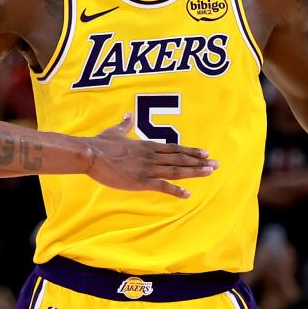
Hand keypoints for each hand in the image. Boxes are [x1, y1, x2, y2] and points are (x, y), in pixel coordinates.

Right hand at [86, 117, 218, 197]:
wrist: (91, 154)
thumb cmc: (100, 144)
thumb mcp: (115, 132)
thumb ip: (125, 124)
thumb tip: (128, 114)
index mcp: (147, 146)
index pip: (174, 149)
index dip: (191, 152)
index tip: (205, 153)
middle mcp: (151, 156)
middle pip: (180, 159)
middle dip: (199, 162)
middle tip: (216, 164)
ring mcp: (147, 168)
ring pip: (176, 170)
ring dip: (194, 172)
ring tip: (209, 172)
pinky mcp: (140, 181)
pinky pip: (162, 186)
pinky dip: (176, 190)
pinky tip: (187, 194)